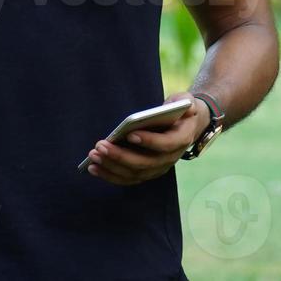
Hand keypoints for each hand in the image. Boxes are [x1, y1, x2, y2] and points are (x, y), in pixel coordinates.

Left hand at [84, 91, 207, 185]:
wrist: (185, 126)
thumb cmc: (180, 110)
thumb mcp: (186, 101)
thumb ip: (186, 102)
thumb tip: (188, 106)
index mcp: (181, 140)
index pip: (165, 144)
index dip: (149, 141)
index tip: (130, 134)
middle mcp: (169, 159)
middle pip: (144, 163)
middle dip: (120, 156)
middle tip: (100, 146)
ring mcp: (158, 168)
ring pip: (133, 174)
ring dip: (111, 167)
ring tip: (93, 155)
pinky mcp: (146, 172)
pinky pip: (127, 178)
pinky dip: (109, 175)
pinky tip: (93, 167)